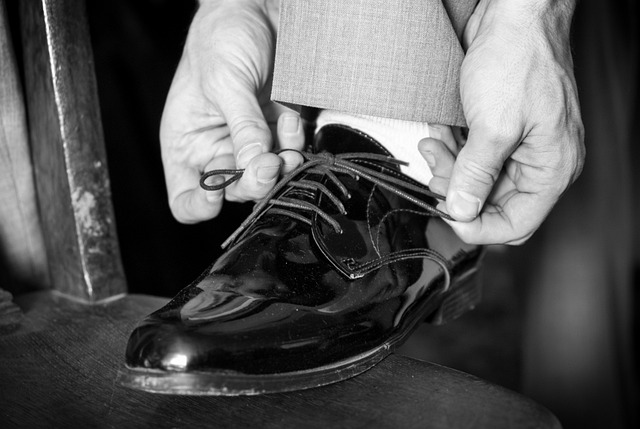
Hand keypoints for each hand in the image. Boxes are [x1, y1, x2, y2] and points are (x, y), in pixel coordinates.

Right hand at [160, 0, 304, 222]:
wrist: (257, 9)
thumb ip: (243, 126)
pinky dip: (295, 142)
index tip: (217, 196)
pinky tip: (288, 115)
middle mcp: (218, 148)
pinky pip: (290, 153)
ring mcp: (250, 142)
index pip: (186, 197)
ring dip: (280, 168)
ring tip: (286, 149)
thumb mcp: (225, 82)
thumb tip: (256, 165)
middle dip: (253, 182)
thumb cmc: (221, 38)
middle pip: (234, 191)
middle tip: (268, 164)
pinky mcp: (277, 131)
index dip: (199, 206)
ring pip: (267, 178)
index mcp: (187, 143)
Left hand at [422, 0, 584, 244]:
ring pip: (476, 181)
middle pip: (491, 204)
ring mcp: (519, 147)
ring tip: (432, 144)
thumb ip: (475, 175)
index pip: (515, 224)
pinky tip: (438, 132)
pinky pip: (472, 157)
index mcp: (551, 169)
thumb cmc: (519, 61)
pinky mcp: (500, 132)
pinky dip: (452, 150)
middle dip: (457, 190)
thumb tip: (460, 211)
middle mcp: (539, 163)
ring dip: (448, 168)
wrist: (514, 14)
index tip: (445, 213)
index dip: (477, 226)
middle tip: (434, 170)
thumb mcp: (494, 127)